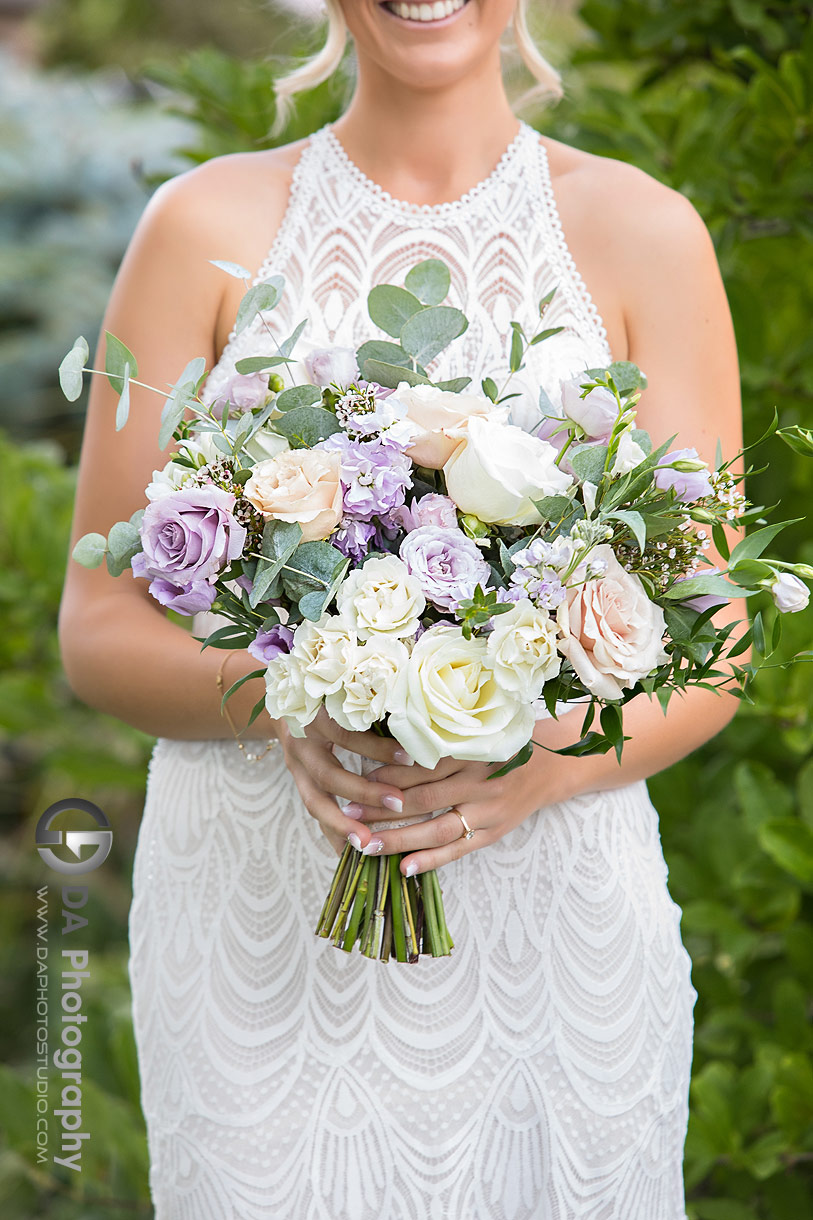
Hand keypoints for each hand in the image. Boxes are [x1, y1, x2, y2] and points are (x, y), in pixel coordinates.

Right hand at [277, 708, 411, 855]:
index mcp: (315, 716)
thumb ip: (373, 708)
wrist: (283, 703)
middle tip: (398, 803)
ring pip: (315, 802)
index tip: (410, 757)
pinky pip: (316, 812)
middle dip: (364, 793)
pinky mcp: (299, 783)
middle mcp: (301, 744)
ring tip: (368, 845)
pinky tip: (352, 853)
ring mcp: (296, 767)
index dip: (376, 747)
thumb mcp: (345, 694)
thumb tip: (417, 722)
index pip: (346, 734)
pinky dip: (334, 833)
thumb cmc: (327, 696)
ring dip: (343, 825)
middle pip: (328, 775)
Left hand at [354, 724, 579, 874]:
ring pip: (437, 827)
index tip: (357, 778)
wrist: (548, 768)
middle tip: (348, 811)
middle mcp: (480, 780)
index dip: (389, 773)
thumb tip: (385, 744)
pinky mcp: (493, 833)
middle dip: (383, 807)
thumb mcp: (474, 732)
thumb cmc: (501, 744)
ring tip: (366, 845)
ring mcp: (488, 810)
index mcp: (471, 749)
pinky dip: (431, 860)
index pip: (423, 764)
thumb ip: (438, 738)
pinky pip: (459, 849)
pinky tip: (404, 868)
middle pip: (424, 797)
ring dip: (399, 838)